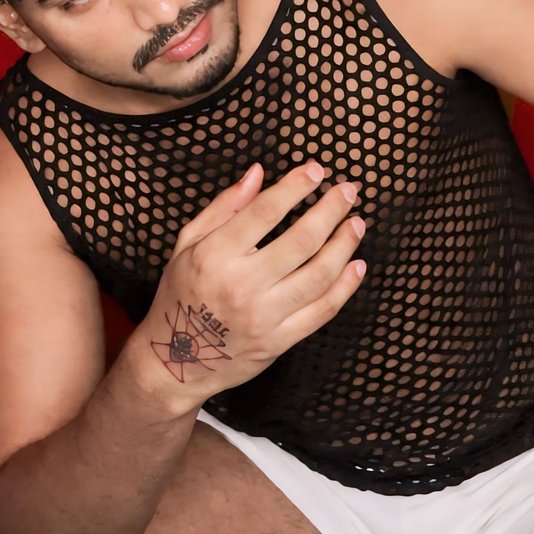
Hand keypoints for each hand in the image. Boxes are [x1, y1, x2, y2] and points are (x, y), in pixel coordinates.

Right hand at [134, 160, 367, 402]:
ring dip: (344, 245)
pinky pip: (322, 312)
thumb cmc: (181, 294)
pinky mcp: (279, 342)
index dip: (295, 187)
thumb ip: (224, 207)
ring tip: (356, 224)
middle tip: (348, 191)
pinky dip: (345, 287)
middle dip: (331, 210)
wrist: (176, 363)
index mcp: (215, 255)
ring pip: (319, 276)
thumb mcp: (187, 243)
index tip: (316, 170)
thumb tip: (258, 172)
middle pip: (302, 241)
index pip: (265, 212)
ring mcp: (264, 317)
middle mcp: (242, 285)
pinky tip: (356, 265)